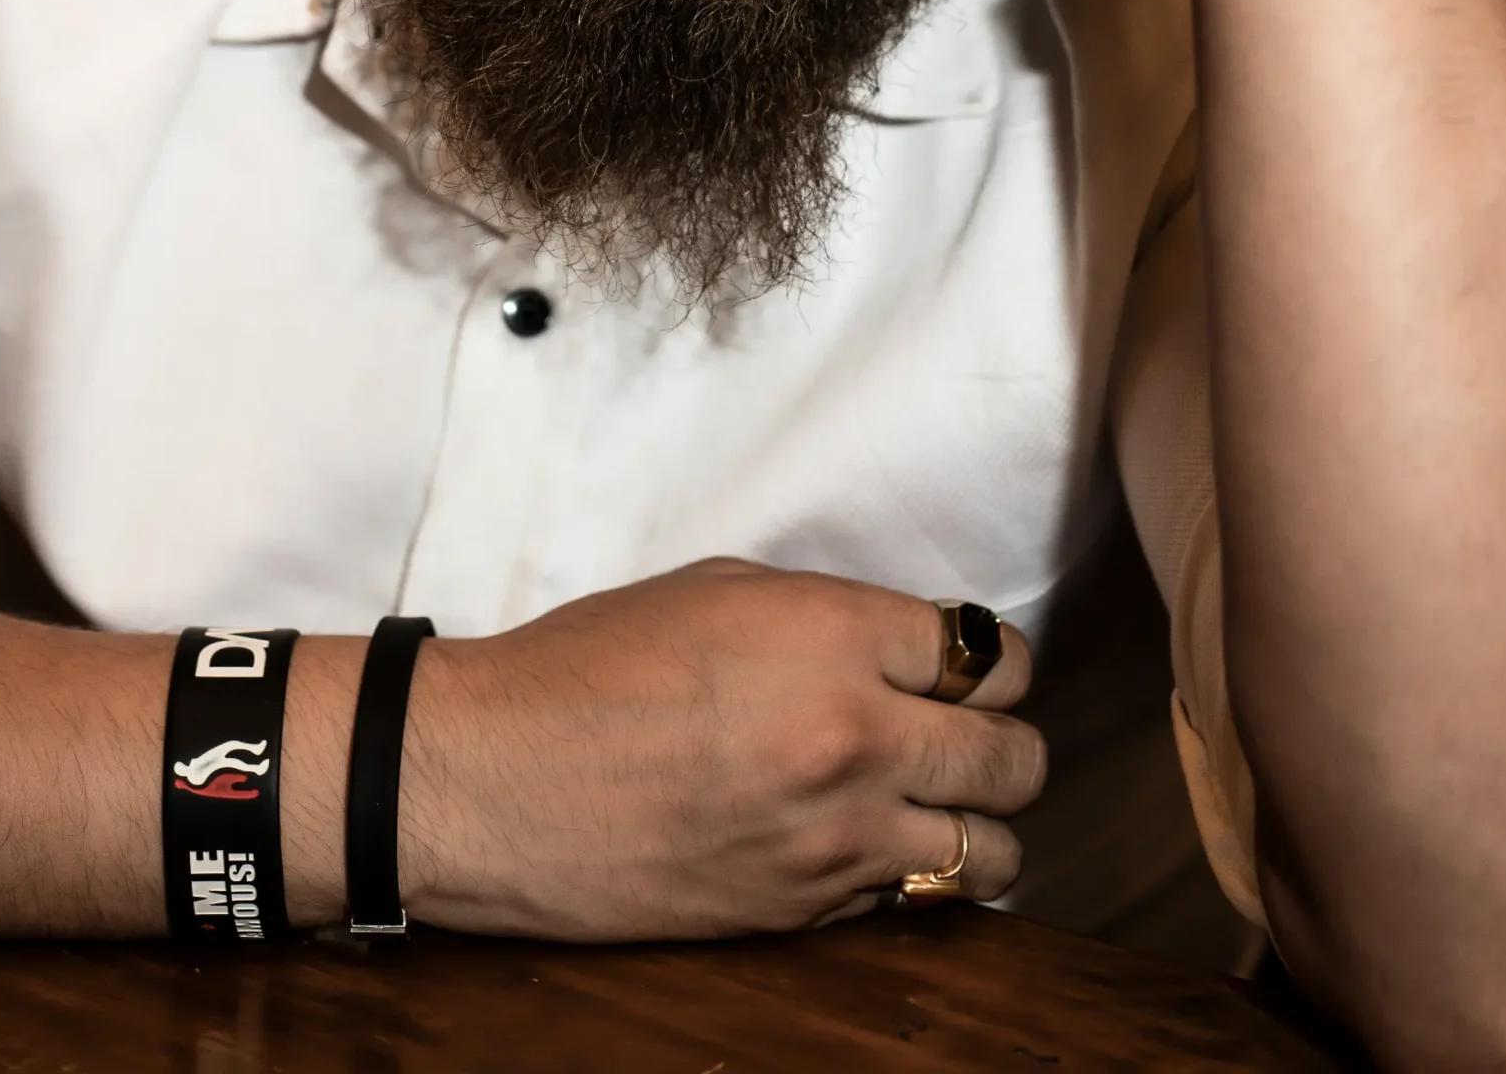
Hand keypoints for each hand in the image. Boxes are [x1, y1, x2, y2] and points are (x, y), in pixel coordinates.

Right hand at [398, 558, 1041, 937]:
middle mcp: (852, 740)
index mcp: (832, 638)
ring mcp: (831, 839)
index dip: (988, 663)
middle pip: (1015, 757)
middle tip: (967, 734)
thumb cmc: (588, 667)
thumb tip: (908, 648)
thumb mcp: (722, 593)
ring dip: (978, 824)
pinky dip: (905, 874)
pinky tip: (860, 842)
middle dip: (1004, 742)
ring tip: (938, 804)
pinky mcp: (800, 912)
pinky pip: (907, 899)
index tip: (968, 669)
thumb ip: (832, 617)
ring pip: (992, 850)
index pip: (989, 658)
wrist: (490, 780)